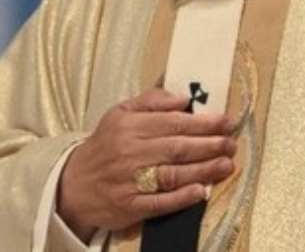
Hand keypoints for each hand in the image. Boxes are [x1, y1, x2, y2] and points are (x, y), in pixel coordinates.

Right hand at [56, 87, 235, 239]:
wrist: (73, 184)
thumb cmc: (104, 146)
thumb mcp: (120, 114)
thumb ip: (151, 102)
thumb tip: (183, 98)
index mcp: (128, 126)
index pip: (172, 123)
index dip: (202, 123)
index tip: (224, 122)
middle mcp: (129, 153)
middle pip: (176, 148)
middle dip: (208, 145)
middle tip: (230, 143)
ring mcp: (130, 181)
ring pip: (172, 175)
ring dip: (203, 170)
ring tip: (226, 165)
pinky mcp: (130, 206)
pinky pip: (160, 202)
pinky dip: (181, 197)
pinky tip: (200, 192)